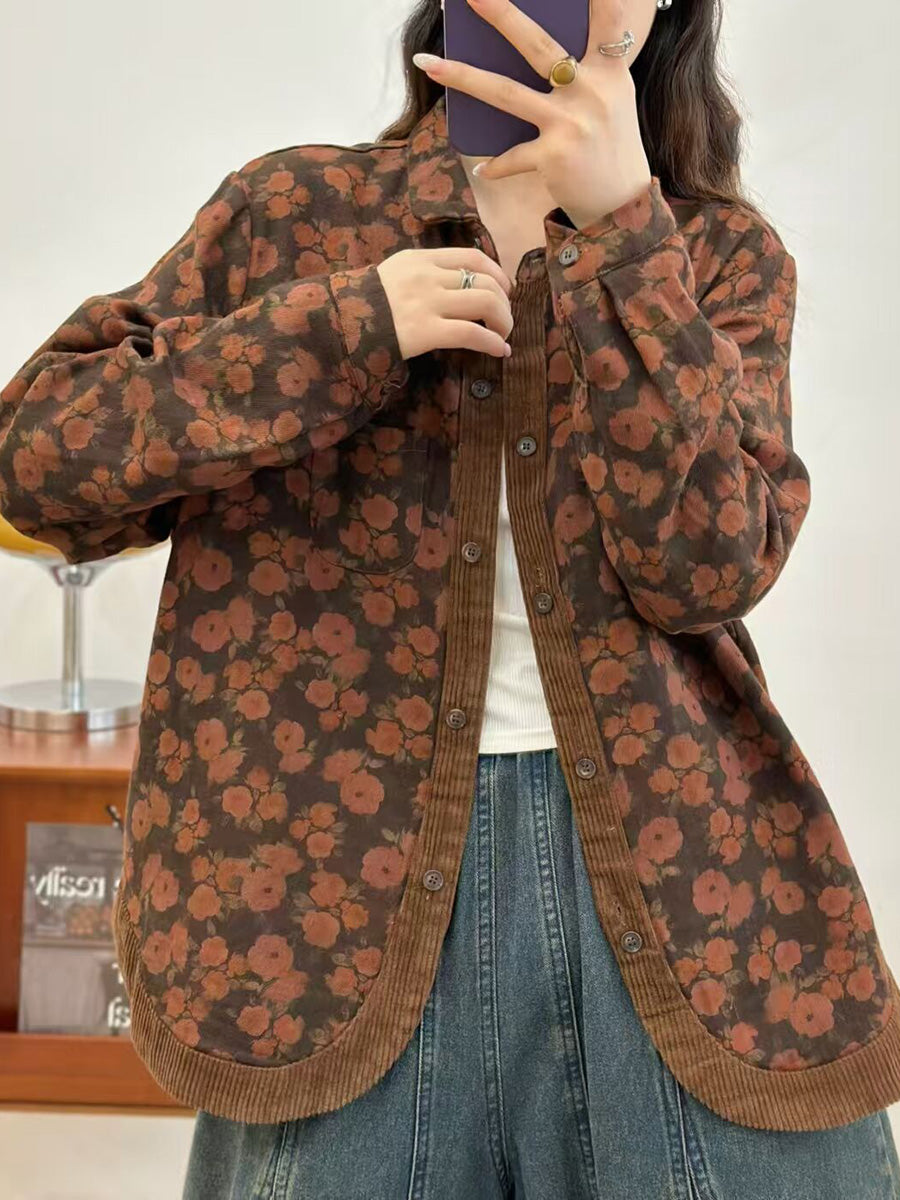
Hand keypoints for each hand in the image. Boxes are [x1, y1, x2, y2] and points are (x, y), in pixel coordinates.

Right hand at [377, 247, 513, 359]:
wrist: (337, 324)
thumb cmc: (365, 305)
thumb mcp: (393, 275)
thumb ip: (423, 274)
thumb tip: (459, 284)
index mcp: (420, 259)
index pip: (472, 257)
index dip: (497, 273)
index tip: (505, 289)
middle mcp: (428, 276)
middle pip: (485, 281)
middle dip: (504, 302)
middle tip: (504, 319)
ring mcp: (428, 303)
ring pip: (485, 303)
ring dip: (504, 321)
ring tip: (503, 335)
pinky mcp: (426, 331)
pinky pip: (472, 334)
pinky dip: (493, 342)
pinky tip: (499, 350)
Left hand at [413, 0, 652, 230]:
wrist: (623, 207)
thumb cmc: (609, 148)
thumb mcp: (608, 101)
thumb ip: (581, 72)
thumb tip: (532, 54)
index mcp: (610, 71)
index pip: (608, 19)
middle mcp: (592, 91)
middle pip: (538, 45)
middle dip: (502, 14)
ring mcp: (571, 124)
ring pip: (505, 92)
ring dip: (461, 76)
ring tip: (426, 62)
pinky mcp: (554, 157)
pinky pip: (510, 156)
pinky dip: (495, 164)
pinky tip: (481, 167)